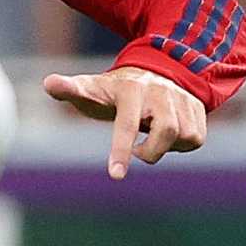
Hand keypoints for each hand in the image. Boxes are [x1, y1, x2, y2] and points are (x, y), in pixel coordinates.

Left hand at [45, 66, 208, 174]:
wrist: (157, 70)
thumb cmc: (117, 90)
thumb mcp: (93, 88)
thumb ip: (70, 89)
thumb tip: (48, 84)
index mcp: (131, 89)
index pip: (127, 123)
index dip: (122, 150)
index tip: (116, 176)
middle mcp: (161, 92)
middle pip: (168, 132)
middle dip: (152, 152)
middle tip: (138, 151)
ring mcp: (182, 99)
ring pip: (186, 136)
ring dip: (167, 147)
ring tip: (152, 137)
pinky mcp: (198, 109)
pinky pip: (196, 138)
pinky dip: (182, 144)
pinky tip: (169, 135)